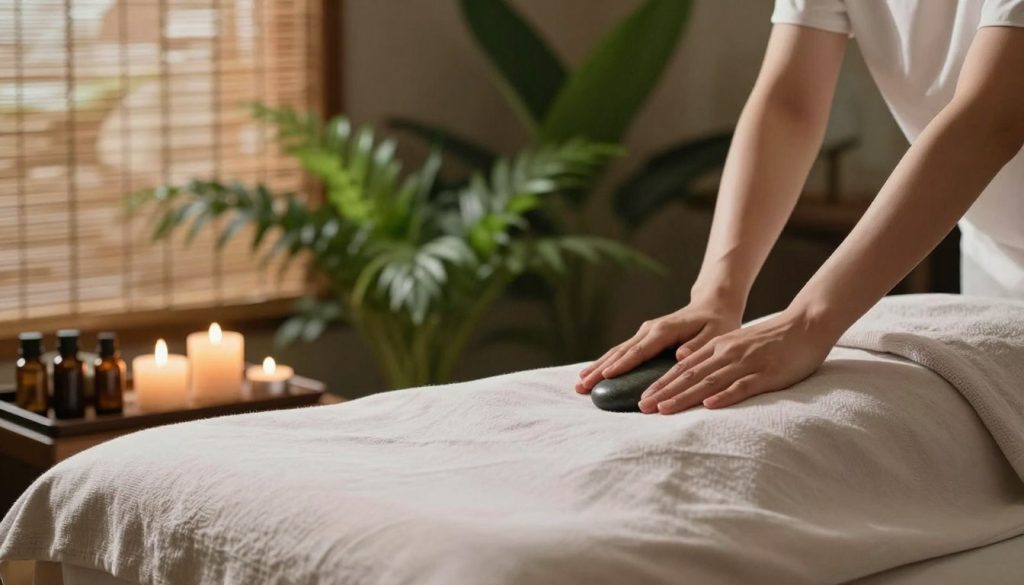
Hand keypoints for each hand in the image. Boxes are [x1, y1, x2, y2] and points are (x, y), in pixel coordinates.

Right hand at [575, 298, 742, 392]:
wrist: (712, 306)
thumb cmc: (716, 324)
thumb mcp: (715, 334)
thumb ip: (698, 346)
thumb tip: (679, 356)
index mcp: (664, 330)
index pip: (640, 350)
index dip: (624, 363)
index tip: (607, 375)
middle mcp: (649, 330)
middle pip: (620, 352)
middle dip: (600, 369)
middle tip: (582, 386)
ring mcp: (644, 334)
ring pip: (616, 352)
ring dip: (597, 368)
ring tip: (579, 384)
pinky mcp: (642, 339)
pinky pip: (621, 353)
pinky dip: (605, 364)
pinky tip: (592, 375)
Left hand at [637, 307, 838, 413]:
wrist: (806, 324)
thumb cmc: (771, 339)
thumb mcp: (736, 345)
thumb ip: (715, 358)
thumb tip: (690, 375)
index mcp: (718, 347)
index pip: (682, 368)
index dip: (661, 384)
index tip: (642, 398)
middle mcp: (726, 353)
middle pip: (689, 376)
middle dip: (664, 393)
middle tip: (642, 407)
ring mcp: (746, 363)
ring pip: (709, 382)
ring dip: (684, 396)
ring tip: (663, 409)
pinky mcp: (766, 374)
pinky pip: (742, 386)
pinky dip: (724, 396)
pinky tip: (708, 406)